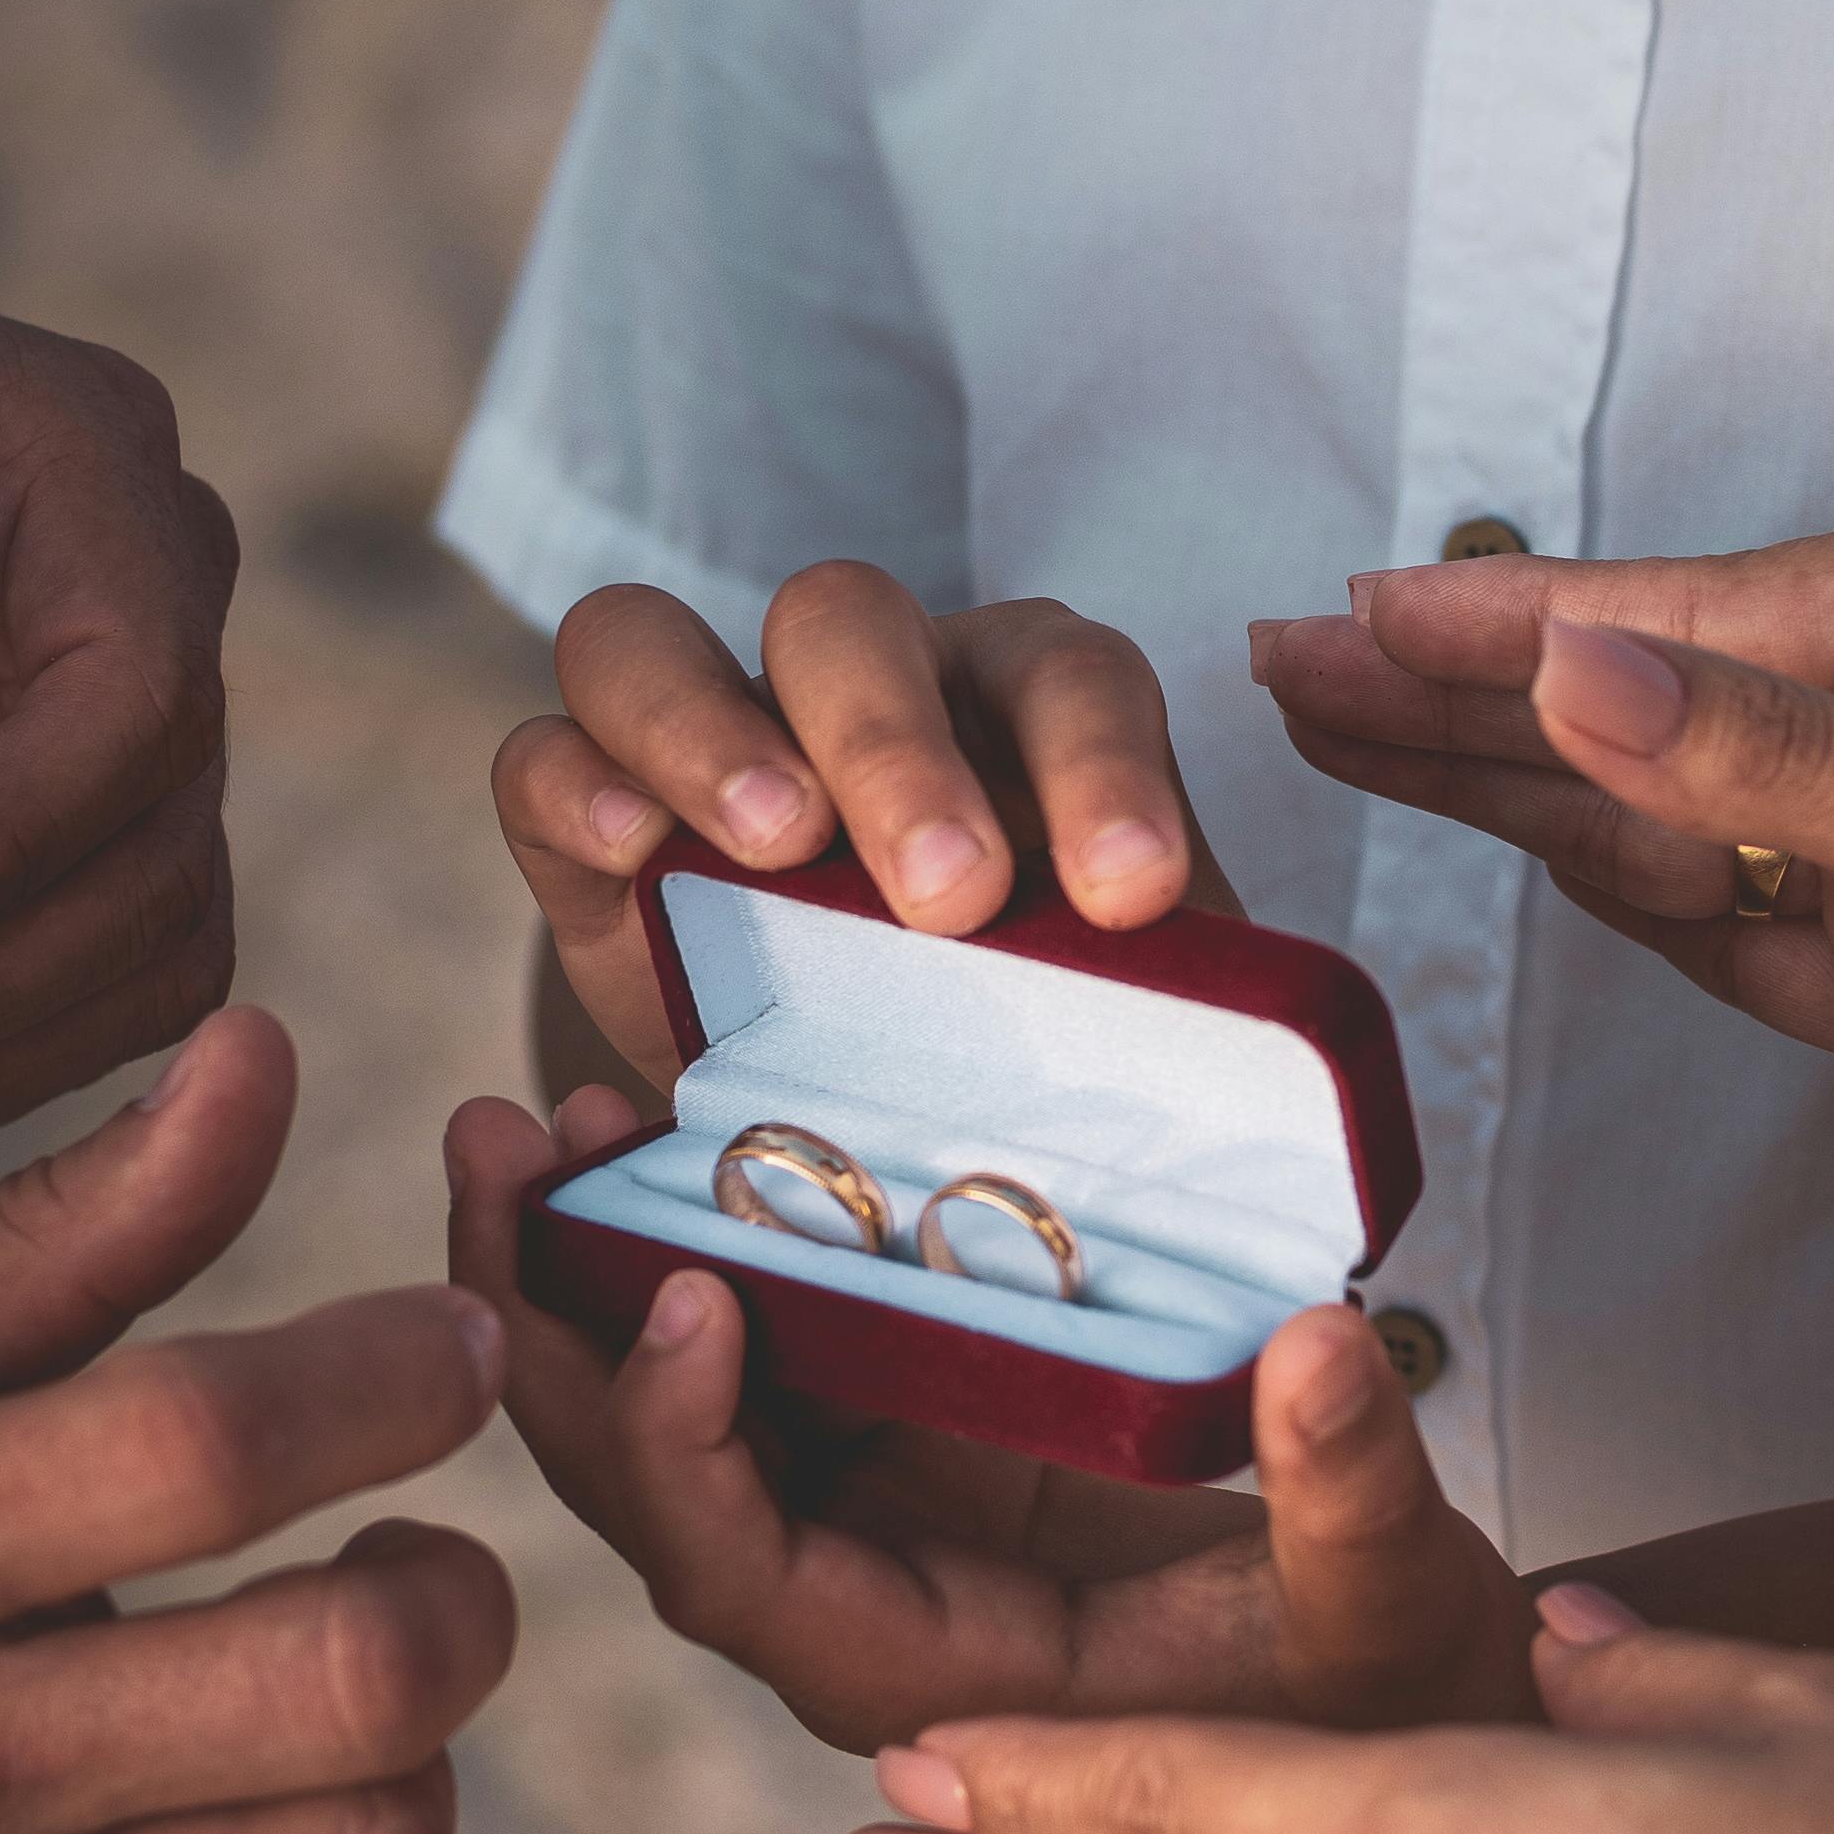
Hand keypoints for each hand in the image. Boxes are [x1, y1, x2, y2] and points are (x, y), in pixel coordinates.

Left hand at [446, 1083, 1536, 1749]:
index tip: (684, 1290)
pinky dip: (697, 1254)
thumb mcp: (1391, 1596)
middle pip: (647, 1488)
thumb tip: (1316, 1346)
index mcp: (931, 1680)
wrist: (1409, 1710)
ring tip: (540, 1120)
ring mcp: (869, 1527)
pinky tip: (658, 1136)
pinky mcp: (905, 1451)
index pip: (741, 1579)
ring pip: (674, 1415)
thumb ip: (1347, 1486)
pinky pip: (760, 1360)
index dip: (681, 1448)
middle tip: (499, 1147)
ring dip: (588, 1272)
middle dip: (552, 1327)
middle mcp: (859, 1613)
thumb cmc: (1391, 1686)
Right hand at [494, 564, 1234, 1093]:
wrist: (848, 1114)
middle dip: (900, 747)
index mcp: (1019, 711)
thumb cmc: (1012, 1059)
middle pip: (852, 622)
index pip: (1068, 678)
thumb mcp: (1104, 1043)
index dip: (1103, 768)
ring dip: (718, 731)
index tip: (1131, 898)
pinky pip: (547, 747)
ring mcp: (703, 732)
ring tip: (780, 845)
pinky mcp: (584, 812)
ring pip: (661, 637)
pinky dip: (582, 780)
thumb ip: (1167, 1048)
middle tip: (949, 899)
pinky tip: (633, 852)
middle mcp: (860, 685)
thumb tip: (1286, 1211)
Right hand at [1255, 515, 1833, 1296]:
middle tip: (1293, 662)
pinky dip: (1611, 883)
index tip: (1360, 609)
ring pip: (1666, 808)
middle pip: (1654, 694)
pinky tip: (1504, 829)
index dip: (1512, 623)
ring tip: (1342, 734)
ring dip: (1512, 781)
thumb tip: (1575, 670)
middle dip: (1473, 686)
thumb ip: (1770, 761)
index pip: (1694, 616)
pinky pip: (1719, 913)